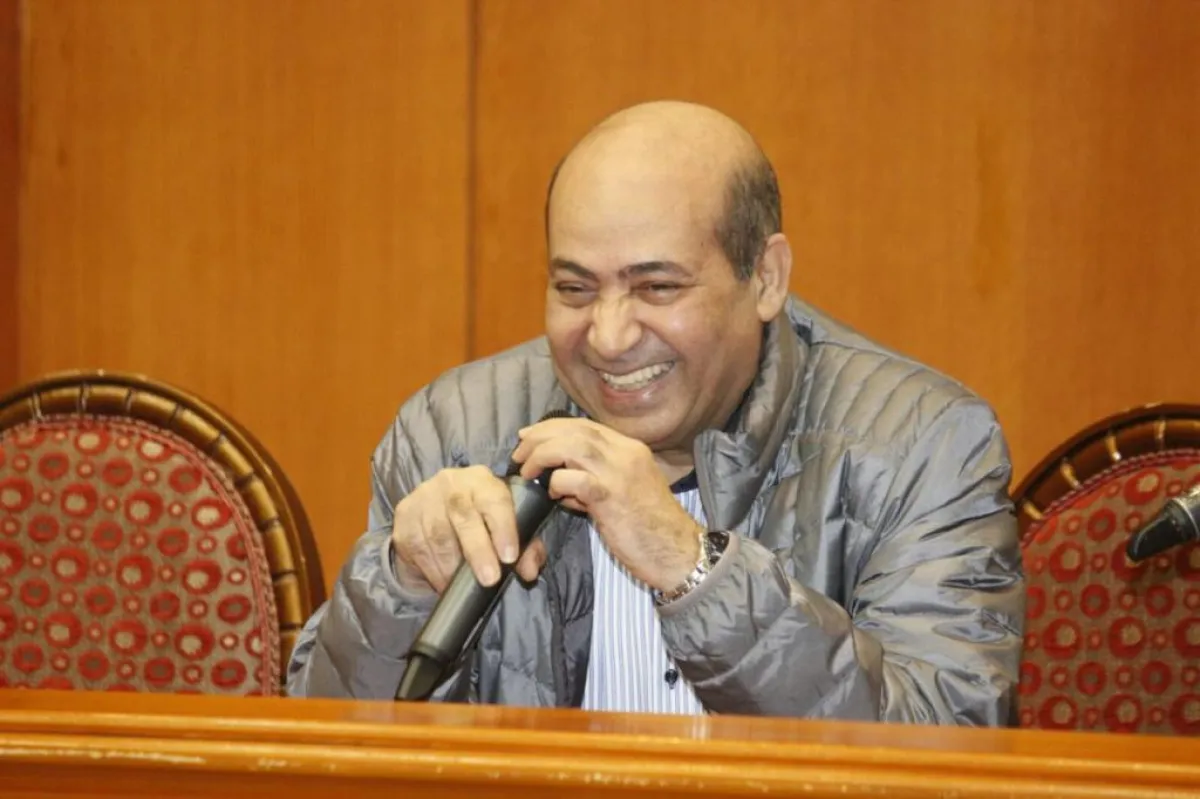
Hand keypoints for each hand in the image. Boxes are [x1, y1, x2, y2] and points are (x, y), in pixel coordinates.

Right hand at [390, 466, 546, 594]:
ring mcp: (423, 497)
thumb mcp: (508, 530)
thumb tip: (529, 571)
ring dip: (452, 567)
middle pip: (463, 514)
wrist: (437, 511)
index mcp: (482, 480)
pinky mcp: (404, 516)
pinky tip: (443, 582)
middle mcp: (451, 482)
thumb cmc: (481, 521)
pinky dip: (433, 570)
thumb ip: (525, 548)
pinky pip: (418, 547)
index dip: (504, 528)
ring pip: (437, 534)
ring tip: (464, 586)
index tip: (510, 557)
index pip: (495, 499)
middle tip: (490, 579)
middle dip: (478, 550)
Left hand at [511, 418, 702, 591]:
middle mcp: (626, 454)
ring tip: (527, 470)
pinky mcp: (612, 497)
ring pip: (572, 447)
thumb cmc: (651, 528)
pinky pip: (574, 480)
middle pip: (574, 430)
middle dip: (540, 436)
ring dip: (542, 455)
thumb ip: (594, 483)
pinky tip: (552, 496)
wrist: (679, 552)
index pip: (585, 426)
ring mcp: (620, 473)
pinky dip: (556, 483)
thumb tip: (560, 483)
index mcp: (630, 449)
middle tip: (519, 451)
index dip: (552, 427)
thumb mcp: (624, 495)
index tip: (529, 436)